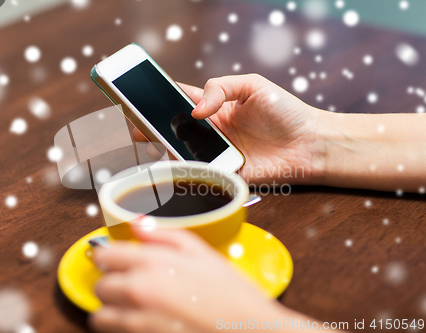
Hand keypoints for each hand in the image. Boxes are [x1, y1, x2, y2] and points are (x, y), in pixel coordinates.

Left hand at [89, 219, 282, 332]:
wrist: (249, 331)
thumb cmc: (230, 293)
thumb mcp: (201, 251)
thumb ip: (163, 234)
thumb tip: (136, 224)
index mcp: (151, 263)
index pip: (103, 255)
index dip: (108, 255)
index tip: (115, 259)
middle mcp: (138, 292)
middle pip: (99, 285)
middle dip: (111, 283)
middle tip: (131, 284)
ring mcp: (136, 322)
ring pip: (100, 315)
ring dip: (111, 310)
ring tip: (133, 307)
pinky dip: (120, 329)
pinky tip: (143, 323)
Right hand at [134, 75, 328, 185]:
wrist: (311, 143)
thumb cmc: (286, 111)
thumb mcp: (253, 85)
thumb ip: (221, 88)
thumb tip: (195, 110)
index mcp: (216, 107)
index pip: (181, 100)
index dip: (160, 99)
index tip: (141, 98)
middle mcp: (212, 131)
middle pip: (174, 129)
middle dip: (153, 127)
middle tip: (139, 127)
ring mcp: (217, 153)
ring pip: (182, 153)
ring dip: (167, 149)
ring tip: (153, 143)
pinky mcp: (226, 174)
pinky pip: (201, 173)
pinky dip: (187, 171)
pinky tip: (176, 164)